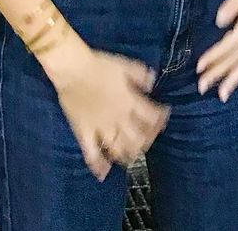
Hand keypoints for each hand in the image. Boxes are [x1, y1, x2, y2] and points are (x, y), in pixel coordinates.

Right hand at [47, 43, 170, 181]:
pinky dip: (99, 165)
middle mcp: (119, 119)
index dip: (161, 117)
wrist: (73, 69)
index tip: (164, 114)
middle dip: (148, 139)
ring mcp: (101, 129)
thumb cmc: (99, 65)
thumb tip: (152, 82)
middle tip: (149, 135)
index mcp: (130, 102)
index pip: (152, 116)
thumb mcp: (125, 64)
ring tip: (132, 153)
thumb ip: (141, 75)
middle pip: (139, 138)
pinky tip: (104, 172)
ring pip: (119, 149)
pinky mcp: (85, 134)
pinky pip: (92, 154)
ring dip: (129, 154)